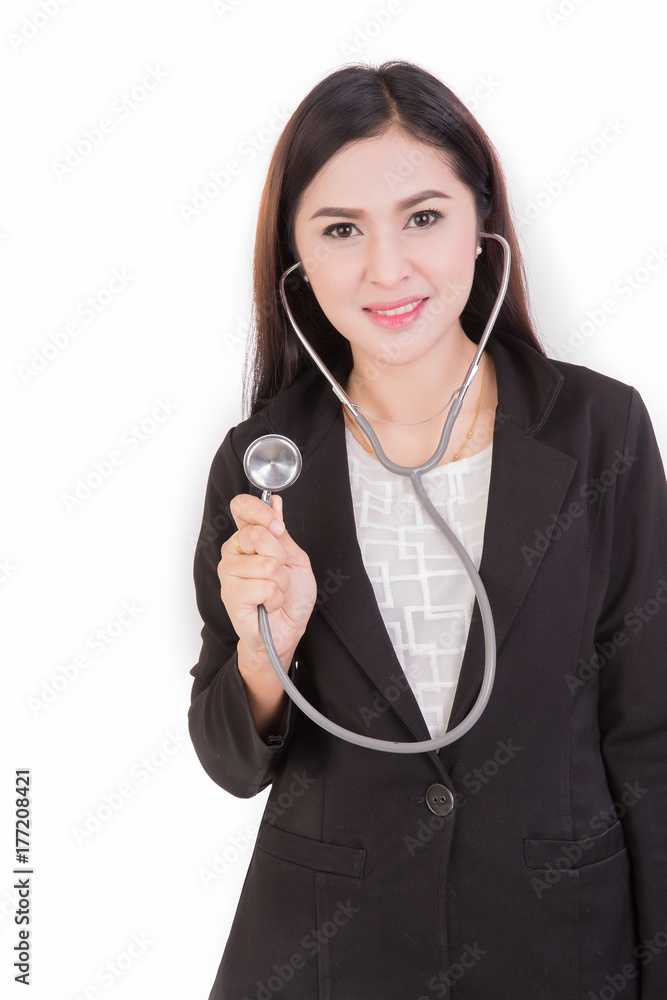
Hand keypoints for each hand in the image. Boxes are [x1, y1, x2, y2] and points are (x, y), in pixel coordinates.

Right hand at [218, 493, 316, 672]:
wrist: (287, 630)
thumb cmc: (291, 597)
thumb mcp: (295, 558)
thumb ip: (281, 532)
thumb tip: (275, 502)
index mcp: (248, 538)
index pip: (241, 507)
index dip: (261, 511)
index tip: (277, 526)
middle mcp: (234, 552)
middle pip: (257, 535)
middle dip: (280, 558)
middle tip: (279, 573)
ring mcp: (228, 573)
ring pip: (266, 564)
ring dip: (281, 582)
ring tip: (274, 592)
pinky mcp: (229, 594)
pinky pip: (264, 586)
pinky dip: (275, 598)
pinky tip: (267, 604)